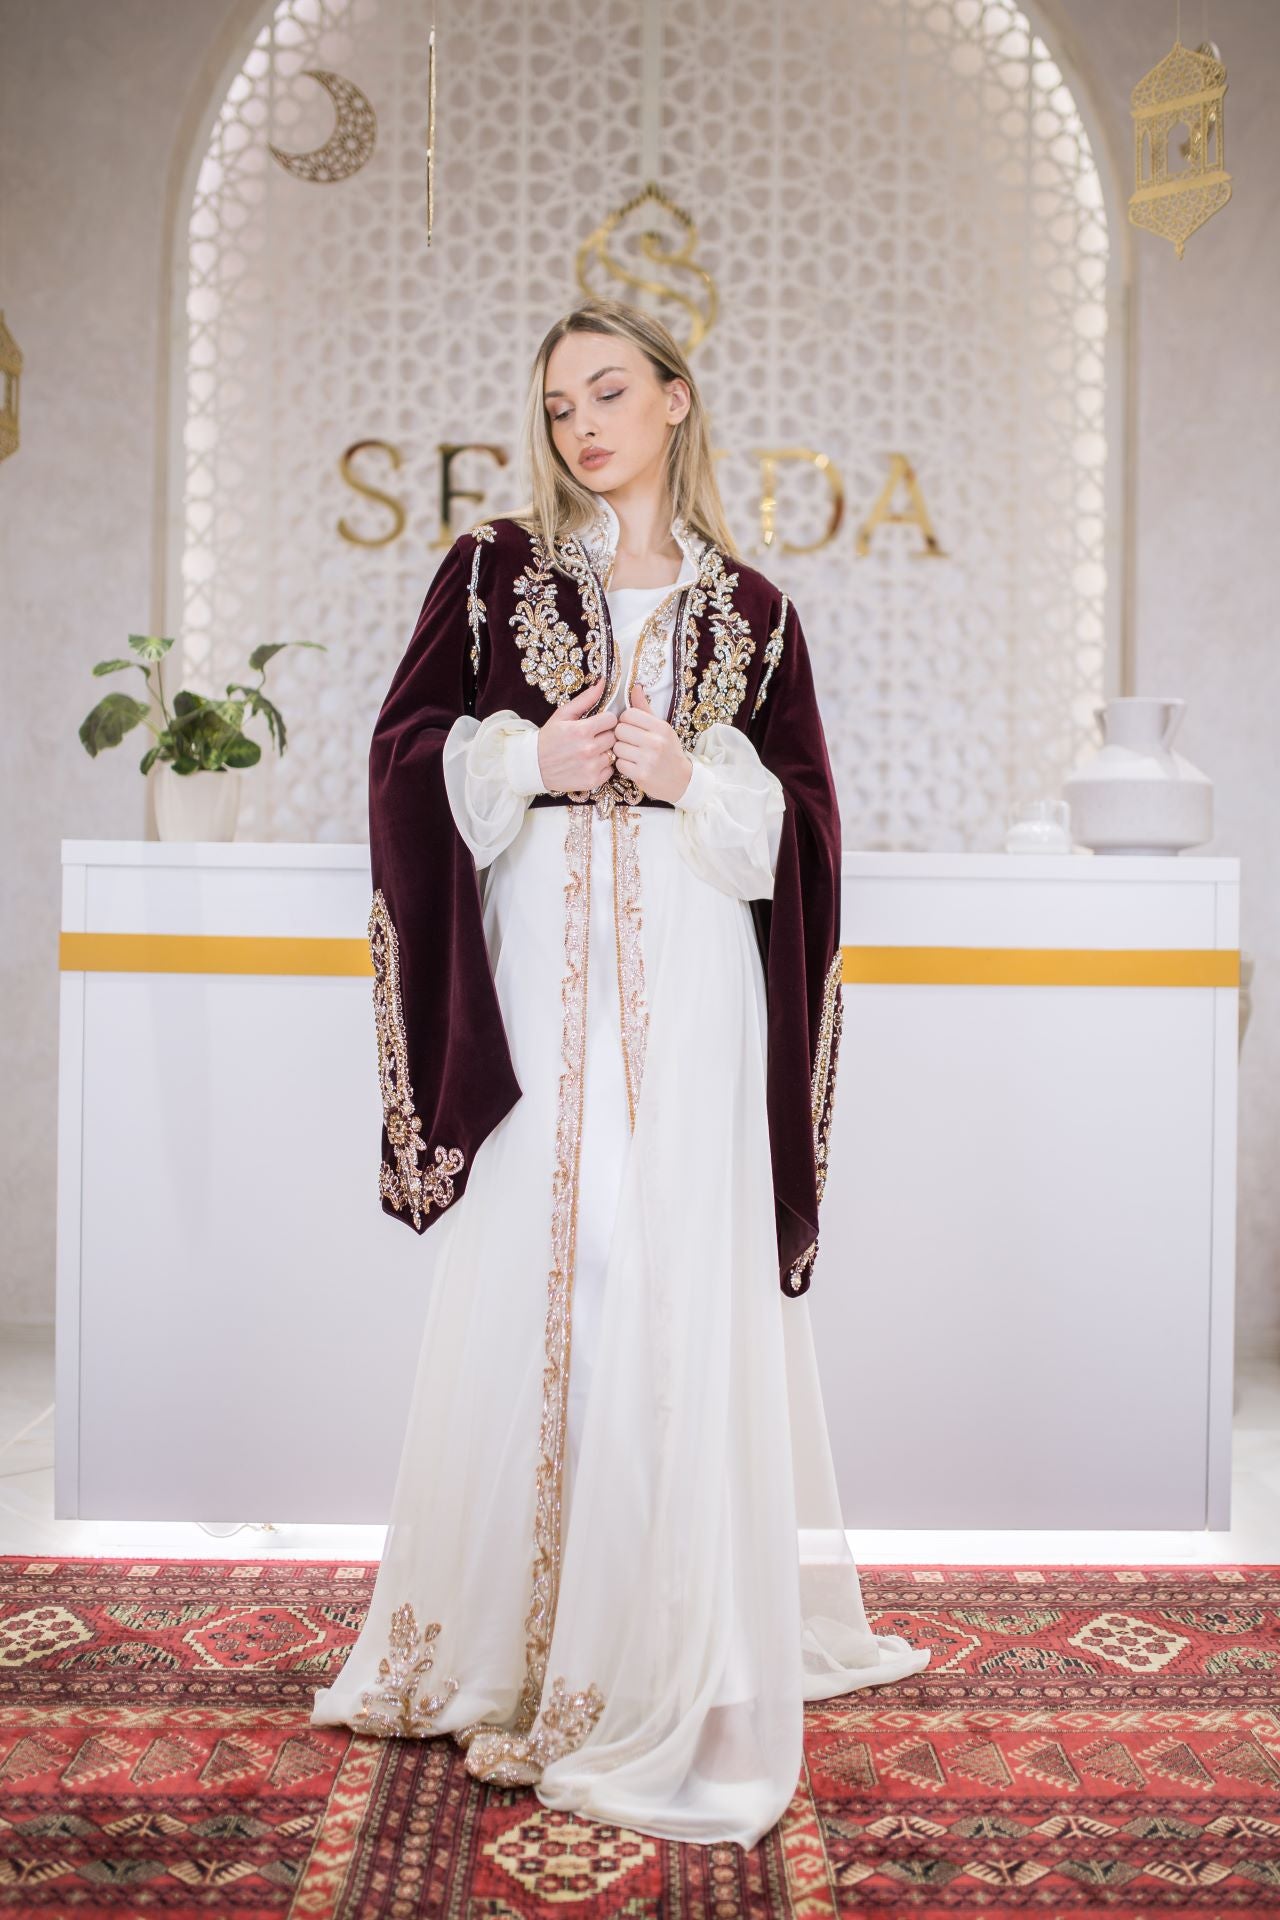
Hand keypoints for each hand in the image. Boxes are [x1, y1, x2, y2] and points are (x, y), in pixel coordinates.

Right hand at [535, 678, 617, 791]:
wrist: (534, 766)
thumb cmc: (549, 738)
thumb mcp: (563, 715)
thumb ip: (585, 699)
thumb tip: (603, 682)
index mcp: (582, 730)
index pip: (612, 719)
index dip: (606, 720)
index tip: (599, 723)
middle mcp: (588, 749)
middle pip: (614, 736)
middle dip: (606, 734)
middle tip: (594, 737)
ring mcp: (591, 767)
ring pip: (613, 753)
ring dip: (606, 751)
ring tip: (591, 750)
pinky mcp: (592, 781)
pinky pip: (610, 770)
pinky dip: (604, 767)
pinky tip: (591, 763)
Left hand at [613, 682, 693, 802]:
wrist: (682, 781)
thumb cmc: (668, 752)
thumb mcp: (661, 728)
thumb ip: (645, 709)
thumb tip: (635, 687)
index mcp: (661, 727)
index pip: (629, 714)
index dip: (625, 721)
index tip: (631, 728)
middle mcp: (656, 741)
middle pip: (620, 730)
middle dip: (621, 736)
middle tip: (630, 743)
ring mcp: (649, 759)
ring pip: (617, 747)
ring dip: (620, 751)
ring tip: (631, 754)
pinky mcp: (642, 775)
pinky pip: (619, 764)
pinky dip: (623, 765)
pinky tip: (632, 765)